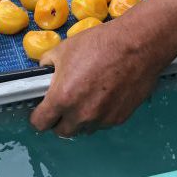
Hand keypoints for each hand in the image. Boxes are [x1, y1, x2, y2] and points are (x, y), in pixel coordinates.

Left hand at [30, 19, 163, 136]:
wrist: (137, 45)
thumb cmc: (100, 44)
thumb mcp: (64, 49)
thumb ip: (48, 64)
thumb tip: (44, 71)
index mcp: (62, 98)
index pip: (41, 123)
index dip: (38, 117)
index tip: (41, 110)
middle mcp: (81, 114)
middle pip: (62, 132)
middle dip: (59, 120)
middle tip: (64, 104)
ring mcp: (102, 119)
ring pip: (83, 129)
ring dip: (80, 120)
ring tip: (87, 98)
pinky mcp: (119, 118)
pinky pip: (102, 123)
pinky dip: (100, 115)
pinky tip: (105, 96)